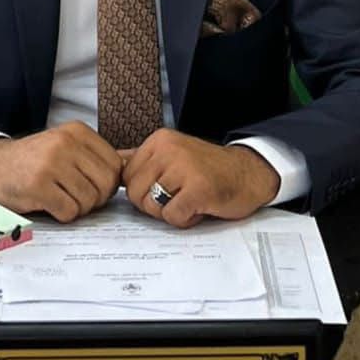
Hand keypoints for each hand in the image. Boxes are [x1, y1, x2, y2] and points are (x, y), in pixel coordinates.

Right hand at [0, 122, 122, 222]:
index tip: (89, 186)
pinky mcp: (38, 185)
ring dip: (76, 208)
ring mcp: (51, 163)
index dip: (107, 185)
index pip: (115, 166)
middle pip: (106, 185)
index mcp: (77, 131)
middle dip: (94, 199)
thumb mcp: (64, 147)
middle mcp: (66, 142)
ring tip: (58, 198)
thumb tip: (131, 170)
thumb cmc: (32, 162)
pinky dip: (62, 215)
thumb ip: (93, 156)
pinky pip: (69, 212)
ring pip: (89, 201)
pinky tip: (47, 204)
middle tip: (73, 196)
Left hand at [121, 129, 279, 227]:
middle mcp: (168, 149)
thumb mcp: (173, 155)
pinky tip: (201, 206)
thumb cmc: (209, 169)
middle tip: (179, 196)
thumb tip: (111, 162)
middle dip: (154, 204)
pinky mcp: (198, 188)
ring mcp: (183, 167)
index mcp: (159, 140)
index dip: (144, 191)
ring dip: (171, 212)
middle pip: (134, 194)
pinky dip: (186, 219)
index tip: (167, 187)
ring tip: (190, 198)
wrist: (249, 173)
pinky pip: (172, 216)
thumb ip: (143, 159)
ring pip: (151, 206)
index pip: (126, 177)